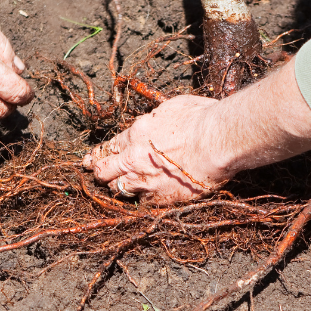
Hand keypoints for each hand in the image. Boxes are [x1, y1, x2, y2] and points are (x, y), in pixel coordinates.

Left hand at [83, 95, 228, 203]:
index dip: (100, 154)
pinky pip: (141, 203)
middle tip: (97, 174)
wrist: (217, 142)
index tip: (93, 158)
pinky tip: (144, 197)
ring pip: (118, 190)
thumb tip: (154, 119)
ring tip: (119, 187)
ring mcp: (144, 180)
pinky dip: (141, 200)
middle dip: (99, 172)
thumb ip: (156, 118)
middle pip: (104, 171)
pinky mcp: (159, 198)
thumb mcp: (173, 107)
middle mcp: (133, 158)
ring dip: (118, 188)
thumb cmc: (202, 118)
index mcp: (136, 133)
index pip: (109, 146)